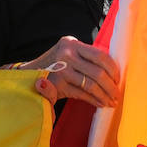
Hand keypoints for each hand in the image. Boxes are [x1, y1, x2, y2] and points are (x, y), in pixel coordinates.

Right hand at [6, 36, 120, 107]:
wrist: (28, 74)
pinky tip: (100, 103)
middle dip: (111, 86)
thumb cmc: (54, 65)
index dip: (113, 69)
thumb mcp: (68, 54)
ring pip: (91, 85)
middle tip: (117, 95)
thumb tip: (114, 72)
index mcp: (71, 43)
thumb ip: (86, 58)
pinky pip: (82, 94)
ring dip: (104, 96)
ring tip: (111, 102)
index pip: (100, 55)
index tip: (118, 79)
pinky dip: (93, 100)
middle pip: (98, 72)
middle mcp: (66, 54)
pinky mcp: (57, 85)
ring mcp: (60, 69)